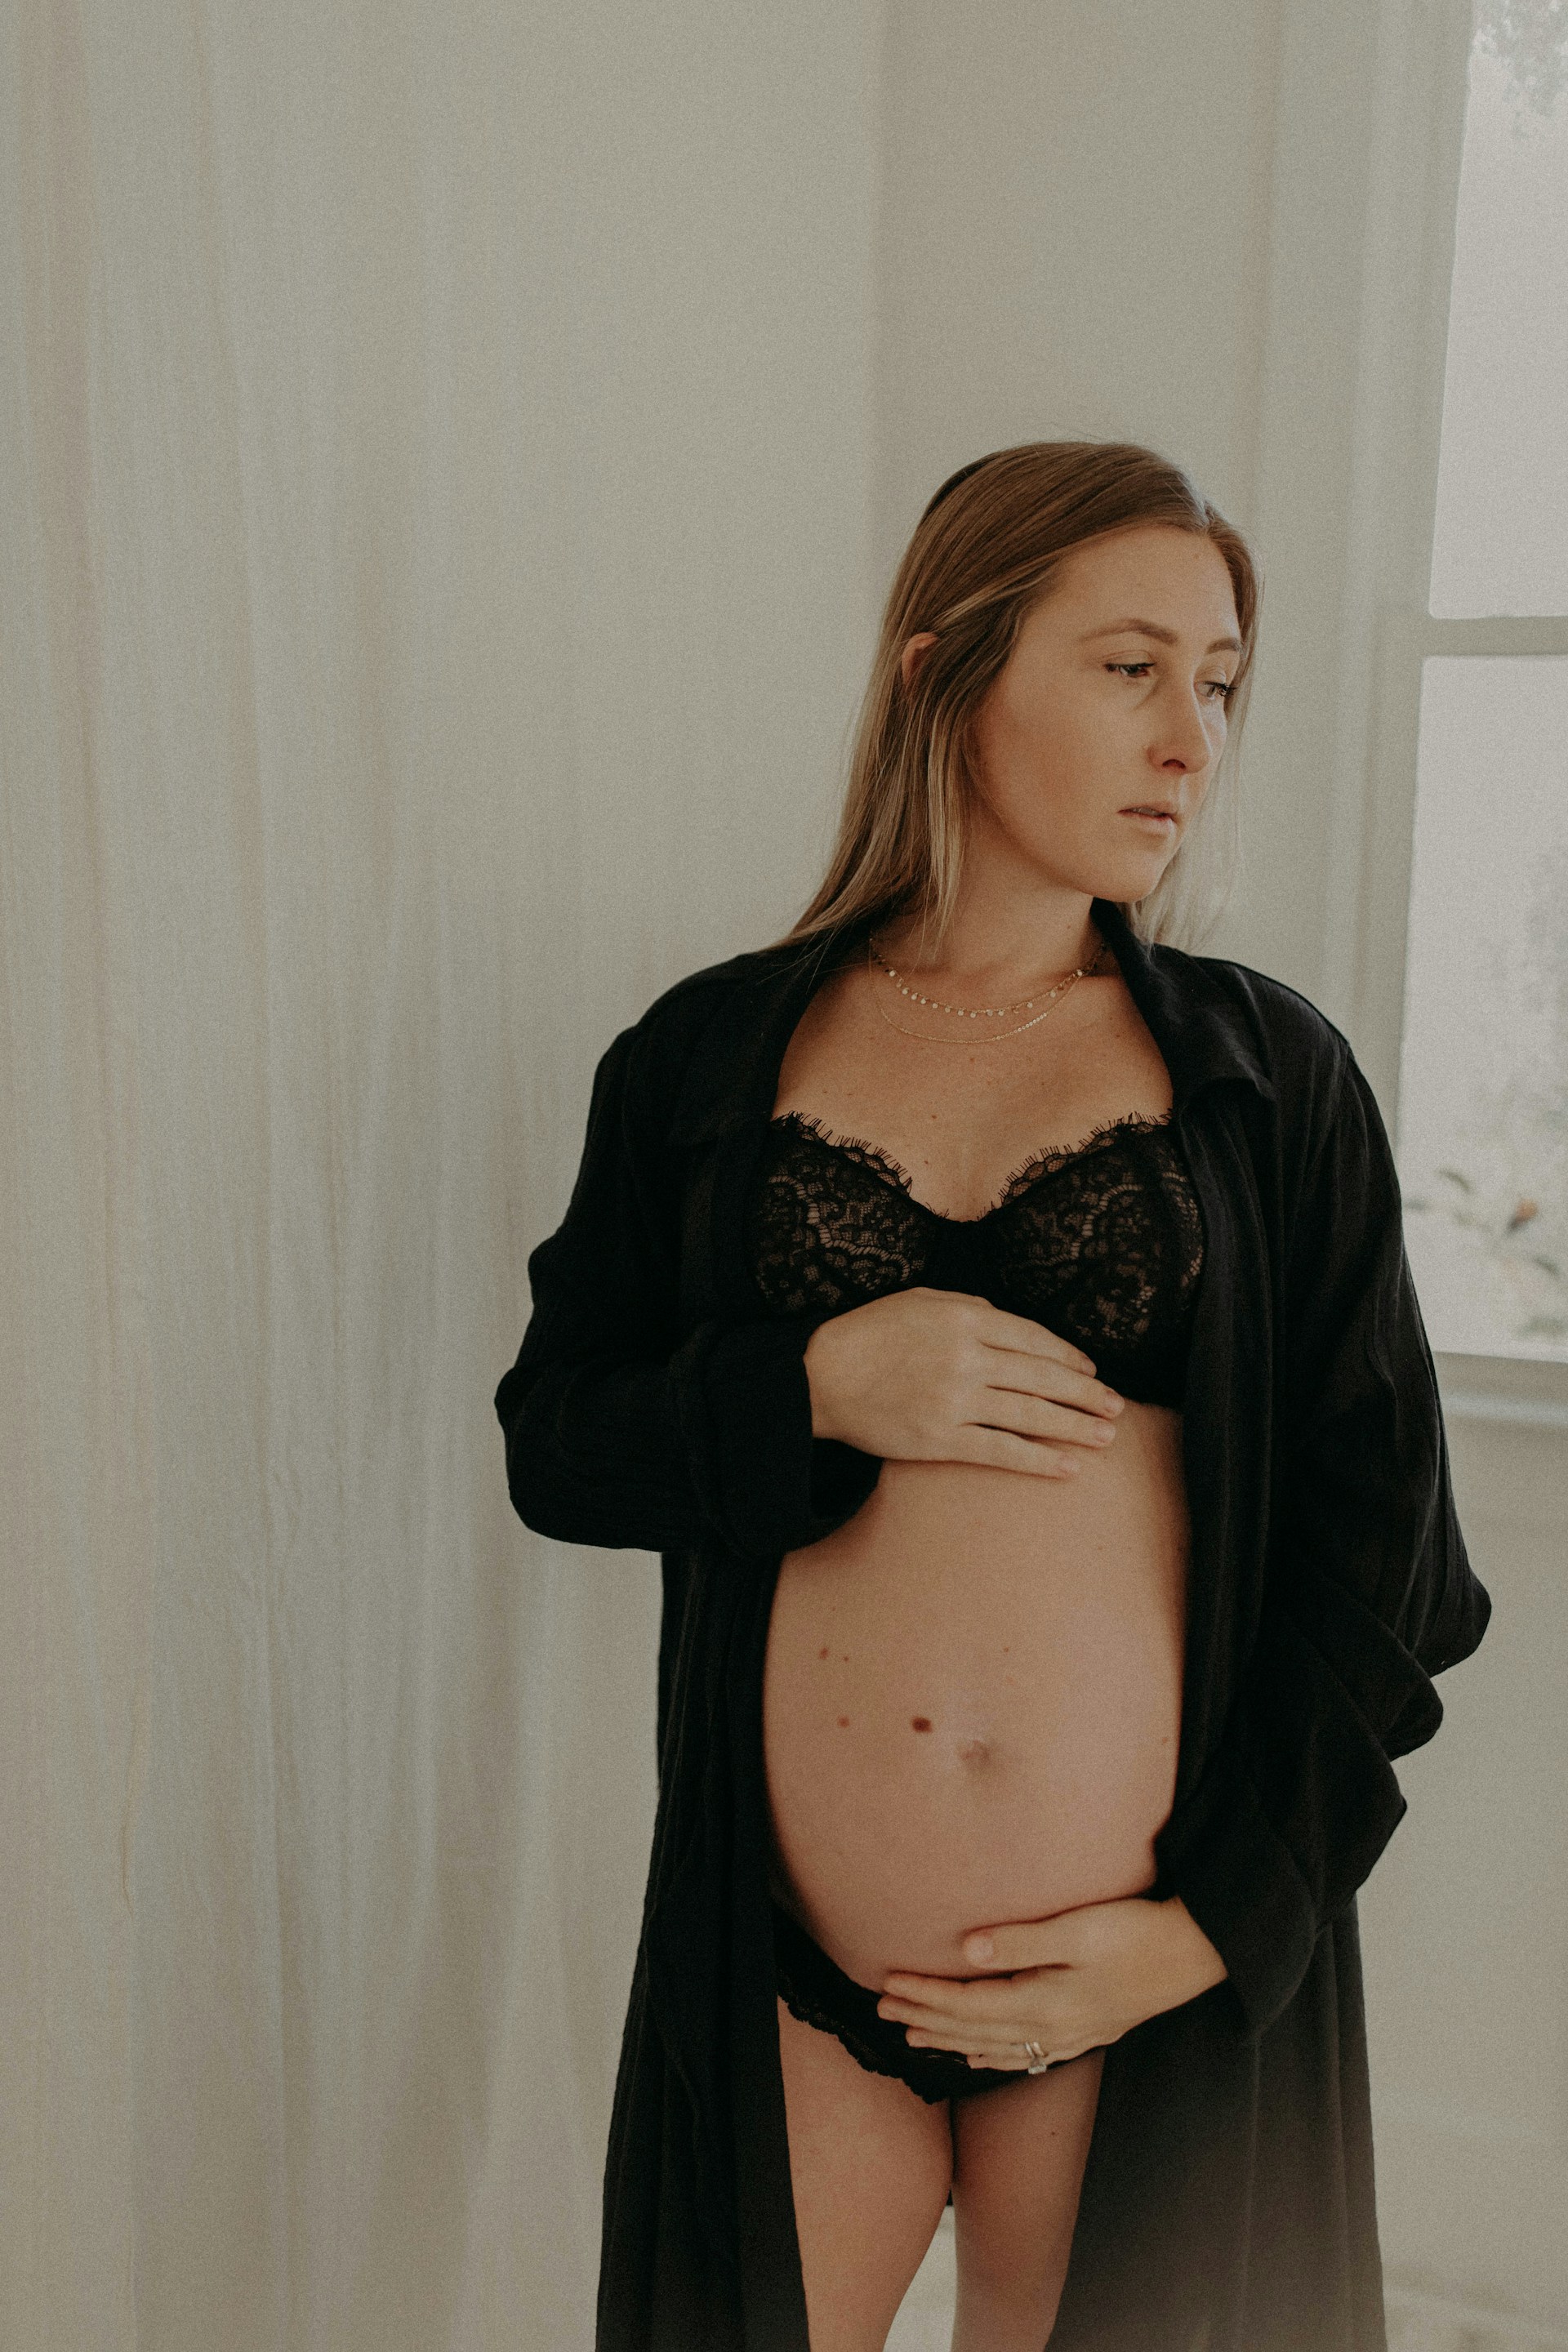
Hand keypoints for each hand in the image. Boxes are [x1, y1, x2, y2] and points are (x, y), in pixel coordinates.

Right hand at [802, 1287, 1123, 1476]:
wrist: (819, 1376)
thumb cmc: (870, 1333)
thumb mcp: (921, 1300)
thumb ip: (970, 1306)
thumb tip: (1011, 1324)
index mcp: (964, 1317)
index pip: (1033, 1338)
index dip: (1068, 1356)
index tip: (1091, 1370)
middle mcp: (966, 1357)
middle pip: (1041, 1377)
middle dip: (1085, 1393)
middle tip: (1116, 1406)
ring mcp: (954, 1401)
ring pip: (1029, 1415)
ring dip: (1074, 1427)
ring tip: (1105, 1437)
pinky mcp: (940, 1439)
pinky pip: (999, 1451)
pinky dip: (1037, 1460)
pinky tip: (1066, 1468)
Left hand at [874, 1895, 1228, 2070]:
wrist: (1194, 1954)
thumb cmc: (1137, 1932)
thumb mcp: (1080, 1930)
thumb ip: (1022, 1941)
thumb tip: (966, 1949)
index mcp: (1045, 2002)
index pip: (968, 2003)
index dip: (925, 1994)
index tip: (888, 1981)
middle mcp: (1052, 2028)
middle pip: (973, 2028)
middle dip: (925, 2018)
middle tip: (881, 2007)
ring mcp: (1069, 2036)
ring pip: (994, 2046)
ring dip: (950, 2039)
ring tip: (912, 2035)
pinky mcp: (1084, 2032)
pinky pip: (1023, 2054)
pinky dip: (991, 2057)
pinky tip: (976, 2057)